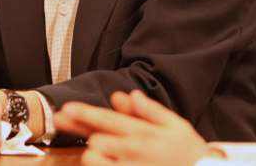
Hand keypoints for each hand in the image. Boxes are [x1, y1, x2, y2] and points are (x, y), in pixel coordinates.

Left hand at [55, 90, 216, 165]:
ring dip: (94, 157)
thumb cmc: (189, 155)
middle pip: (96, 140)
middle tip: (85, 133)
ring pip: (93, 160)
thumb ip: (150, 111)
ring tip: (109, 157)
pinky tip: (108, 163)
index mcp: (144, 134)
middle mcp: (133, 152)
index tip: (66, 109)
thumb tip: (127, 96)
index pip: (107, 120)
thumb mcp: (176, 126)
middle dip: (91, 136)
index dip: (84, 114)